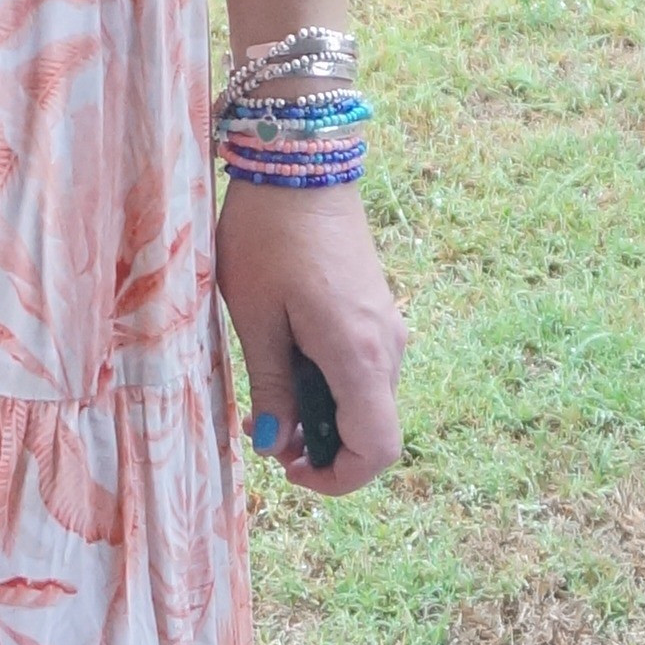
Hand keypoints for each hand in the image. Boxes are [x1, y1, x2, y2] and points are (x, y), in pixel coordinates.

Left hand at [216, 178, 406, 495]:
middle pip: (374, 431)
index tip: (290, 471)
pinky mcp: (377, 311)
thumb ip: (273, 385)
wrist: (300, 164)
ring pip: (368, 401)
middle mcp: (387, 347)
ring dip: (325, 417)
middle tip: (266, 435)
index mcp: (358, 354)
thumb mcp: (256, 316)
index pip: (378, 450)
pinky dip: (332, 386)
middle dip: (325, 450)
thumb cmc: (268, 235)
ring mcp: (387, 327)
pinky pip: (364, 370)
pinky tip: (288, 364)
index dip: (339, 480)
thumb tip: (278, 443)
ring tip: (267, 399)